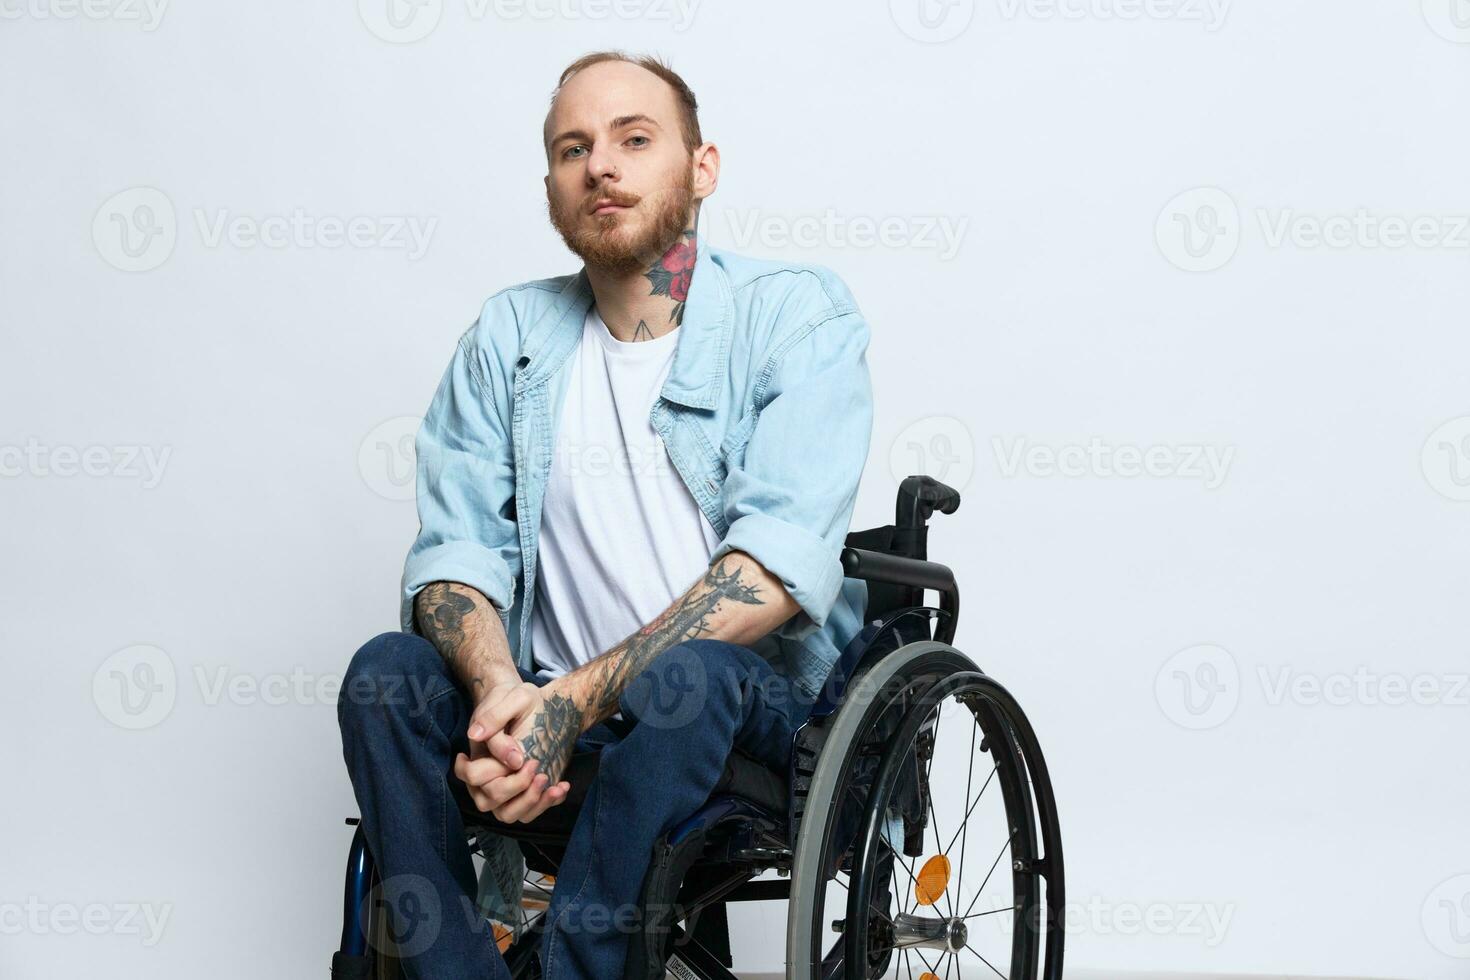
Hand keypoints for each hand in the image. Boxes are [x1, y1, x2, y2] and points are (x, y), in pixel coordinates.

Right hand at [456, 681, 577, 822]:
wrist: (535, 704)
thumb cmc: (518, 699)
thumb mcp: (513, 699)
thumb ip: (494, 717)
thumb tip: (476, 736)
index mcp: (477, 755)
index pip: (474, 775)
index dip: (494, 770)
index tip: (520, 757)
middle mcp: (487, 777)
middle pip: (490, 800)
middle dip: (516, 787)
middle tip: (536, 765)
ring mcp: (506, 787)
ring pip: (508, 814)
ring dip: (531, 802)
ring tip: (549, 781)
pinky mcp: (525, 791)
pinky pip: (529, 812)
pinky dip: (547, 804)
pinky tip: (561, 785)